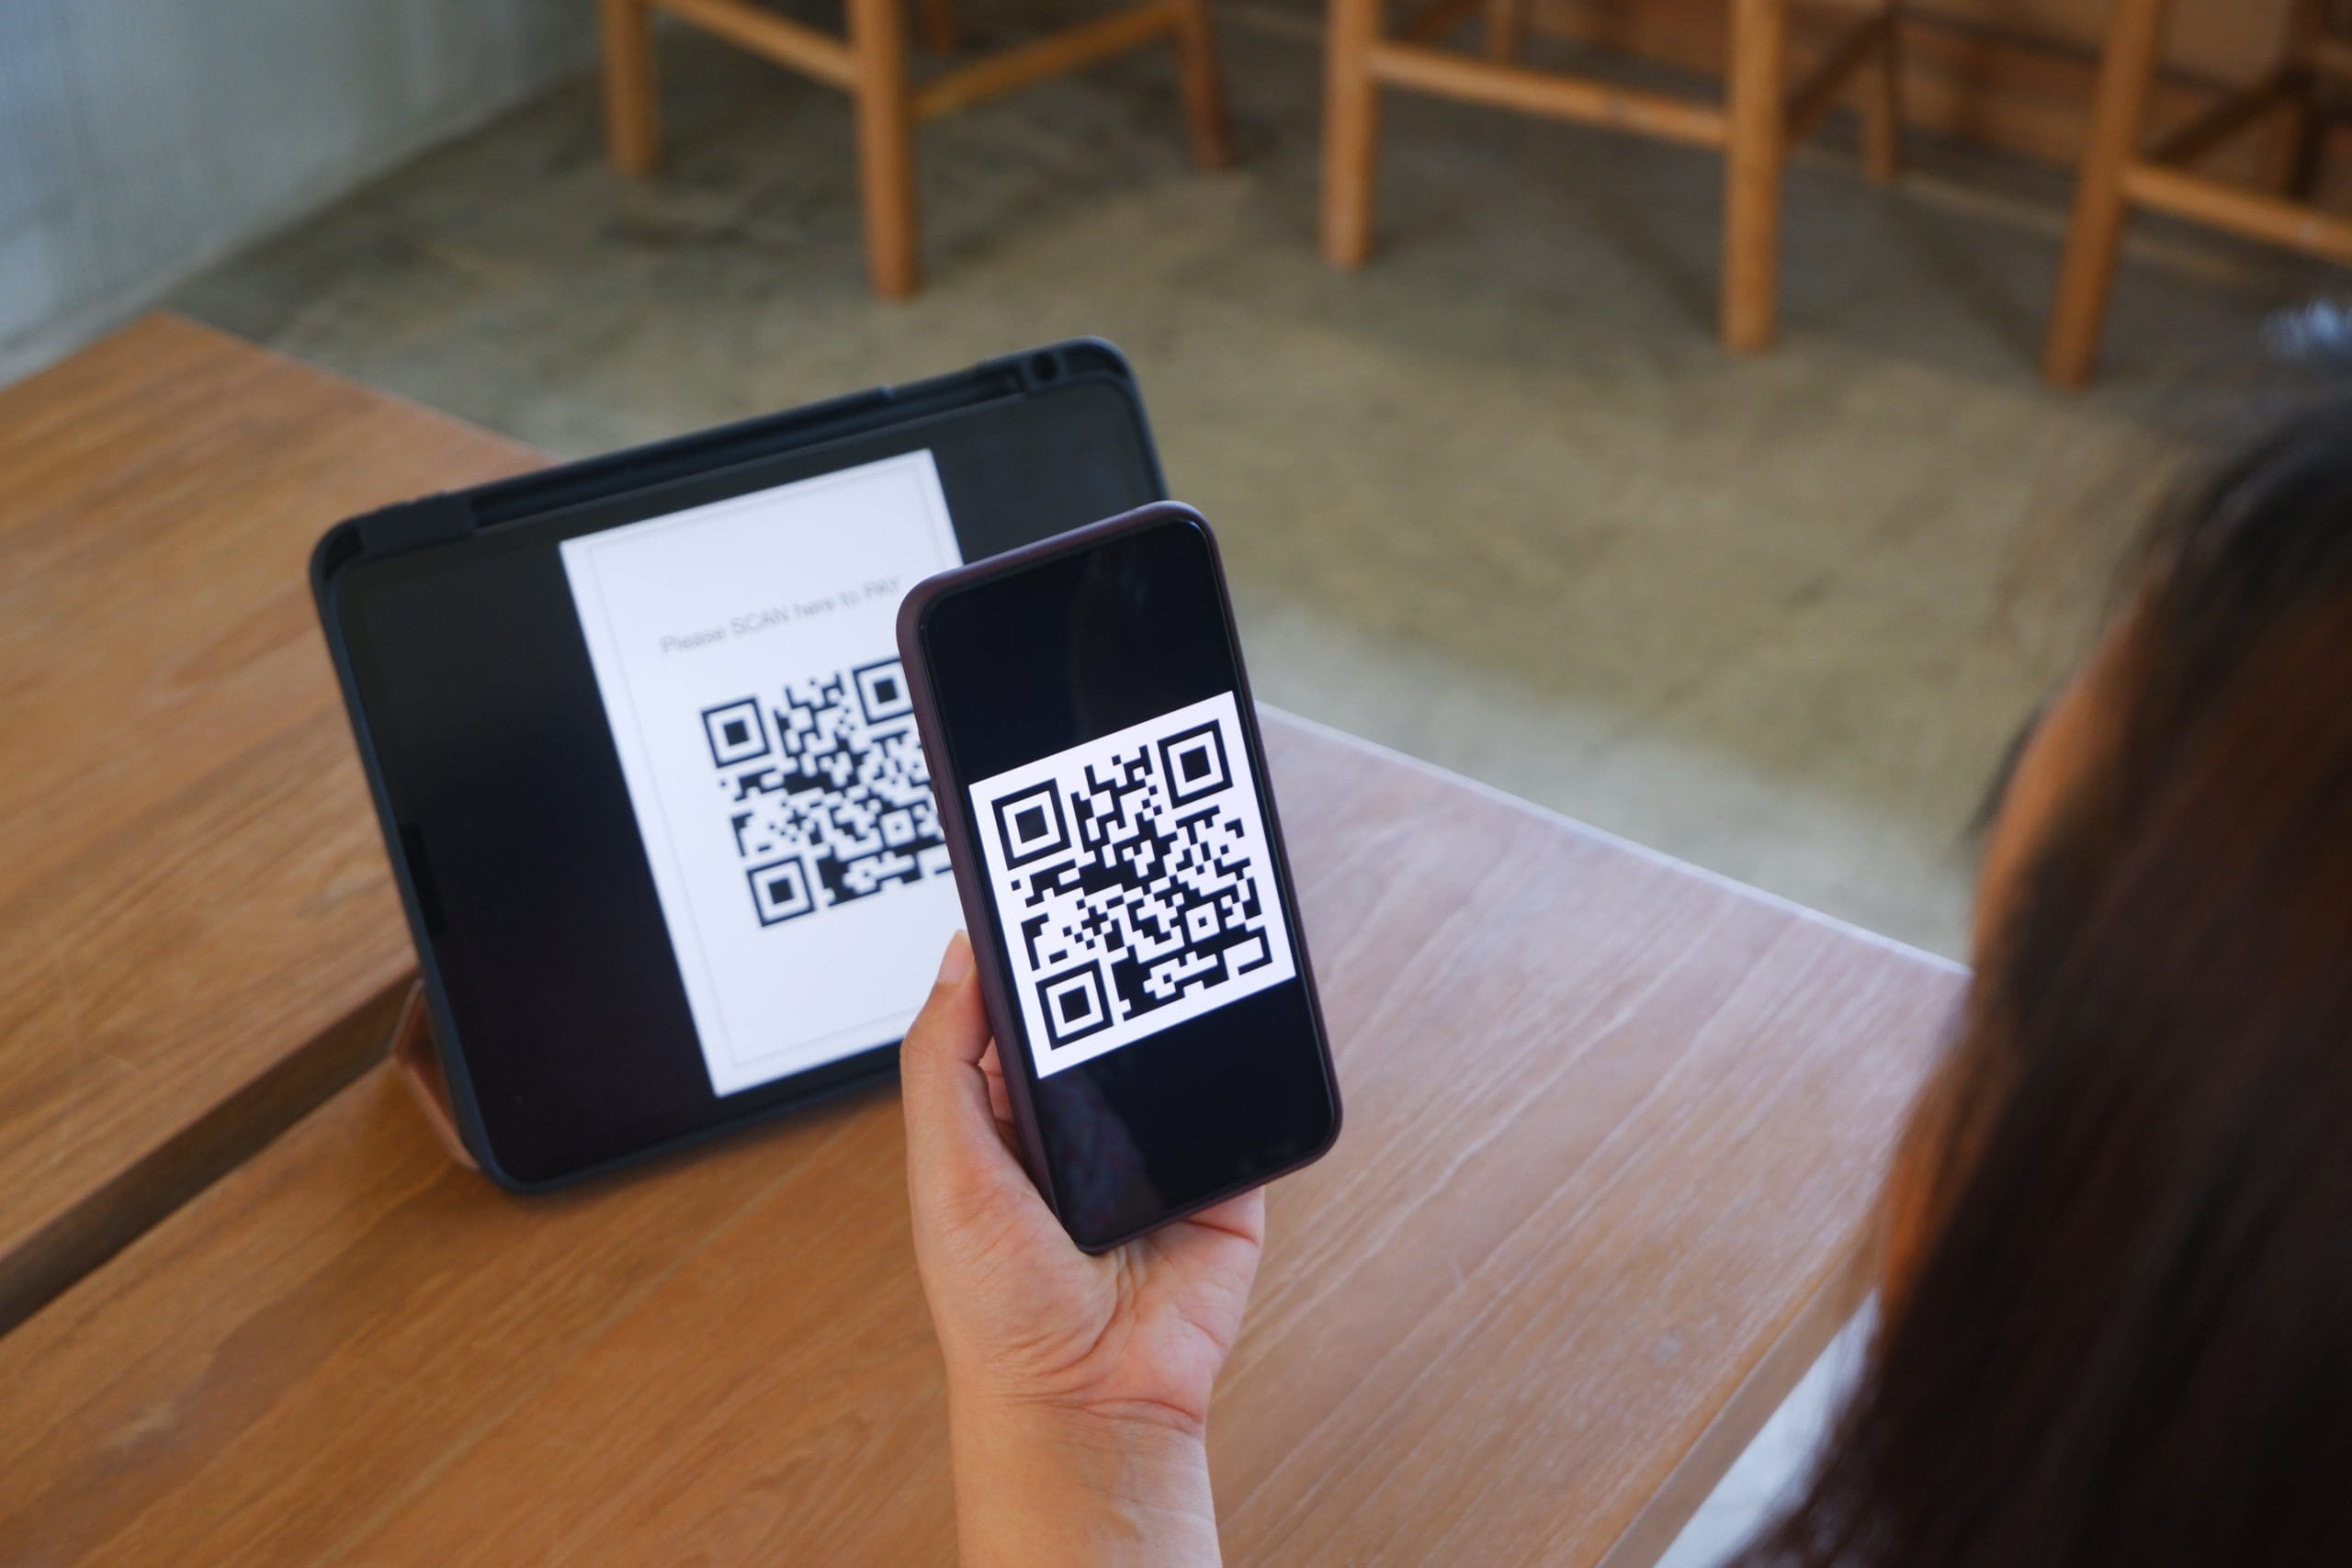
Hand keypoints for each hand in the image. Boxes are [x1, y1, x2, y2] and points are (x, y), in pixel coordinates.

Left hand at [901, 932, 1264, 1566]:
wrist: (1091, 1402)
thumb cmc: (999, 1310)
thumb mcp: (946, 1169)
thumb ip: (943, 1061)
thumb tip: (961, 954)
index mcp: (1007, 1118)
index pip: (1024, 1011)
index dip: (1036, 953)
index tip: (1048, 884)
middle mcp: (1083, 1127)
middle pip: (1107, 1021)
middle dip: (1119, 972)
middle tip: (1128, 895)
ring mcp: (1156, 1151)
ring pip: (1178, 1054)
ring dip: (1184, 1016)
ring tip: (1187, 953)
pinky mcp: (1222, 1181)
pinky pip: (1243, 1110)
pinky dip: (1246, 1074)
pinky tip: (1241, 1031)